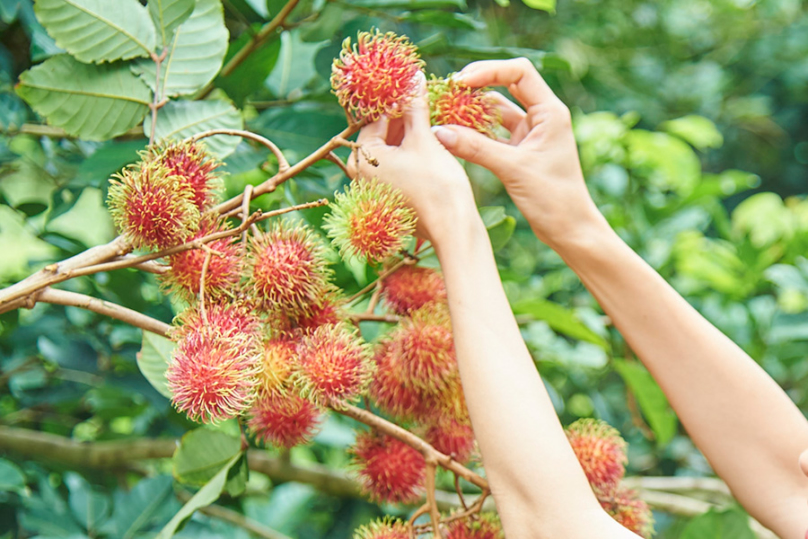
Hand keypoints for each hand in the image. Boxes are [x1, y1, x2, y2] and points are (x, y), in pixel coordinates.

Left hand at [347, 74, 480, 246]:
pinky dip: (410, 150)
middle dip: (404, 114)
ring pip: (390, 147)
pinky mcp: (390, 194)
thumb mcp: (425, 139)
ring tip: (431, 116)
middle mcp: (360, 173)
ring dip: (409, 131)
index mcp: (361, 157)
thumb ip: (416, 106)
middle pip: (382, 132)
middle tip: (425, 97)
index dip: (398, 97)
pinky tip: (430, 138)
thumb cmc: (437, 185)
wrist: (452, 228)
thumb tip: (413, 77)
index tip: (415, 83)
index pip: (376, 116)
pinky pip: (397, 164)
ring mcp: (374, 186)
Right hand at [432, 58, 605, 250]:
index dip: (488, 71)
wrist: (569, 230)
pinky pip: (492, 134)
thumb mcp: (512, 169)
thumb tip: (439, 132)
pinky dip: (474, 132)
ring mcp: (530, 134)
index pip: (519, 72)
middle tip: (446, 92)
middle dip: (476, 86)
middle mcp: (541, 117)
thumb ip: (475, 148)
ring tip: (444, 111)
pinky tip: (453, 134)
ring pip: (496, 112)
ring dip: (472, 111)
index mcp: (550, 112)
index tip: (460, 82)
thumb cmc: (553, 198)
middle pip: (505, 85)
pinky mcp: (520, 151)